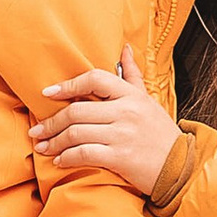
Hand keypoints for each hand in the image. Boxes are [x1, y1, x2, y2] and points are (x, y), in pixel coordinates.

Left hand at [29, 47, 179, 197]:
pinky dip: (67, 157)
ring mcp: (123, 134)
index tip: (48, 93)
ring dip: (54, 142)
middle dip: (51, 122)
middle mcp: (126, 112)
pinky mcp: (120, 157)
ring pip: (76, 133)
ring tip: (43, 147)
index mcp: (131, 95)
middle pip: (76, 111)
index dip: (67, 85)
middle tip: (37, 130)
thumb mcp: (149, 100)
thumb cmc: (160, 133)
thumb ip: (133, 76)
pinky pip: (84, 154)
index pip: (94, 80)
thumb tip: (125, 49)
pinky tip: (60, 160)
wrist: (180, 167)